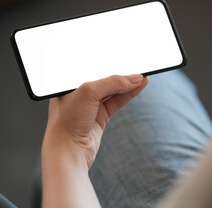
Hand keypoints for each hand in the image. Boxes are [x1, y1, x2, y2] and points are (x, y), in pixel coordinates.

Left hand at [42, 74, 147, 207]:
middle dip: (121, 74)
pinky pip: (116, 101)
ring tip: (143, 76)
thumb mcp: (88, 92)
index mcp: (67, 82)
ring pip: (112, 90)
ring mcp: (89, 105)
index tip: (125, 58)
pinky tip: (139, 86)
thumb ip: (112, 82)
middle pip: (103, 79)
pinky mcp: (99, 117)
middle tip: (138, 68)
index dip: (108, 62)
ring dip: (128, 84)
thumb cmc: (67, 121)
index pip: (91, 67)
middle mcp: (77, 93)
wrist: (68, 152)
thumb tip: (134, 78)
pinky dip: (128, 94)